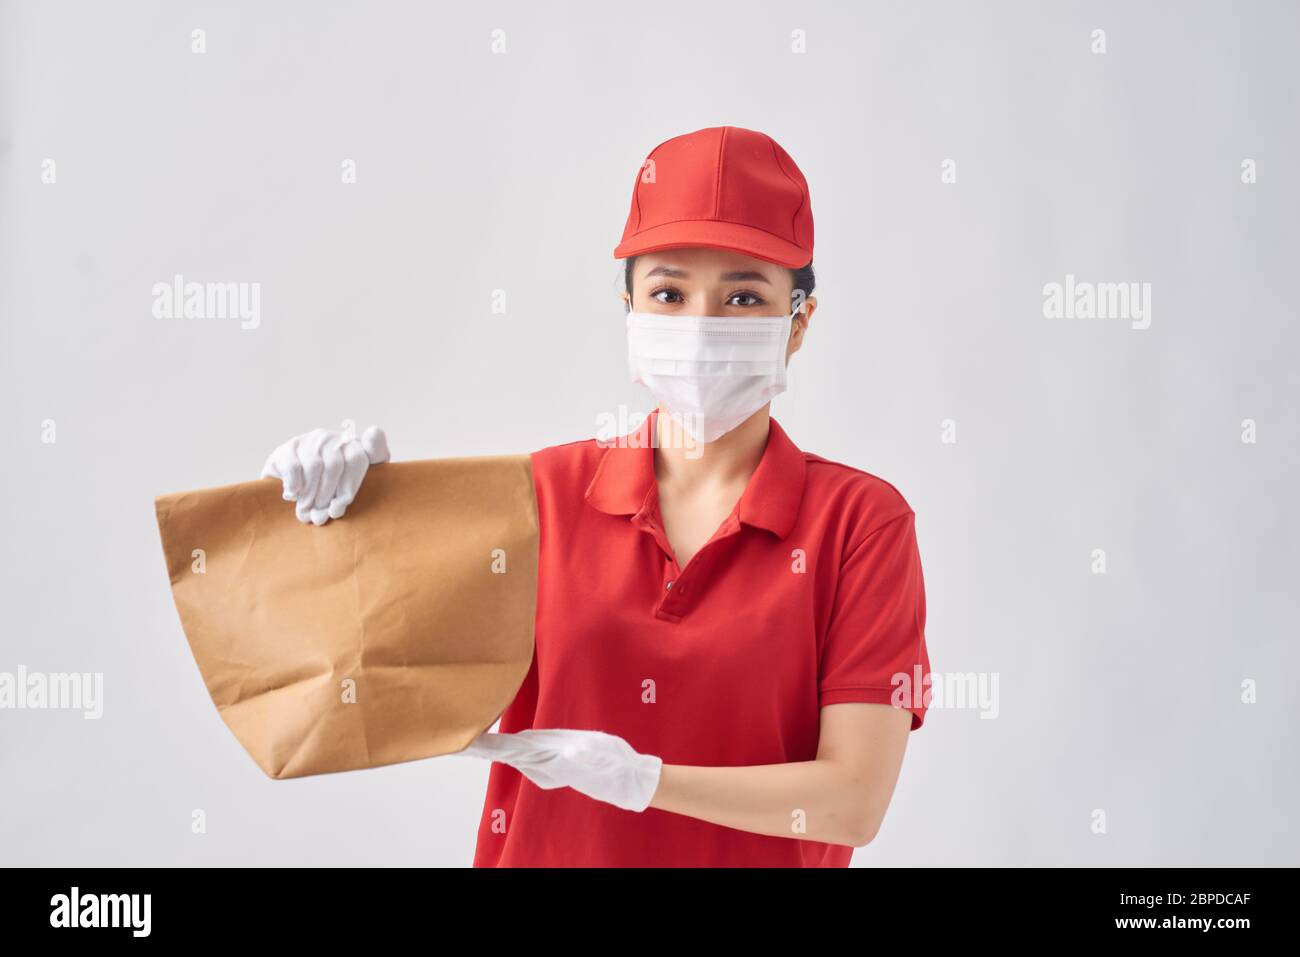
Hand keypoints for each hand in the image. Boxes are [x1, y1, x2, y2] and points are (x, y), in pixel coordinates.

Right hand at [260, 425, 389, 524]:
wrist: (297, 483)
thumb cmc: (337, 485)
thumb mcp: (359, 476)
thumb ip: (374, 455)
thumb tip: (374, 430)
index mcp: (352, 444)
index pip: (356, 458)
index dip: (349, 487)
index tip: (339, 507)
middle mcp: (331, 438)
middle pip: (334, 465)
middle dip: (328, 495)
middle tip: (322, 515)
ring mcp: (308, 441)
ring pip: (314, 466)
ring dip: (310, 494)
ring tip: (307, 511)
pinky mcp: (287, 448)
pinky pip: (293, 466)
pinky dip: (294, 484)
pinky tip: (293, 496)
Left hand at [459, 729, 662, 812]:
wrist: (623, 779)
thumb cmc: (613, 765)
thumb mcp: (603, 754)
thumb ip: (588, 754)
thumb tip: (574, 753)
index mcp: (548, 760)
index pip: (510, 750)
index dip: (487, 745)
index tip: (465, 741)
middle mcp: (540, 765)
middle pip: (502, 752)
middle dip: (478, 745)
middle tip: (451, 736)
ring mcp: (543, 763)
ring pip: (507, 752)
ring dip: (486, 746)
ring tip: (464, 737)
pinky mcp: (548, 759)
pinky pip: (518, 751)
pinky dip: (500, 745)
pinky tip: (491, 742)